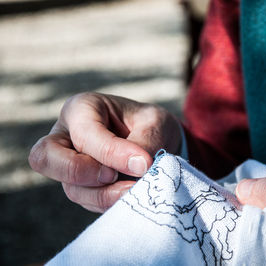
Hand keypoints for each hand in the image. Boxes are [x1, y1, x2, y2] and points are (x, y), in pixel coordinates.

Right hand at [29, 92, 181, 212]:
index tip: (144, 163)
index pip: (84, 133)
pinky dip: (110, 203)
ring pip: (70, 187)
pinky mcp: (82, 188)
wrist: (160, 142)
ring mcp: (70, 165)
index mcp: (82, 109)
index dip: (112, 152)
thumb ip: (145, 143)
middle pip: (44, 157)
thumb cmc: (152, 125)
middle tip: (112, 175)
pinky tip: (131, 196)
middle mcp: (66, 136)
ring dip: (104, 194)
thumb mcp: (155, 124)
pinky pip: (88, 202)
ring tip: (134, 189)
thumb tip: (138, 167)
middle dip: (79, 171)